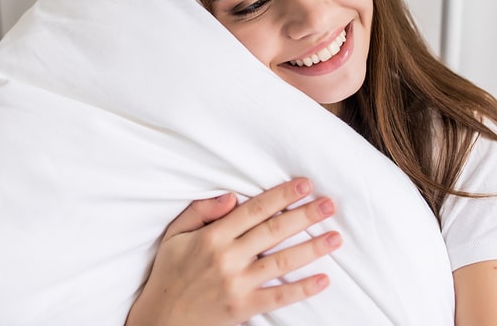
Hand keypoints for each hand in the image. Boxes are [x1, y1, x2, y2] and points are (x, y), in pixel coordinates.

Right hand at [125, 178, 341, 325]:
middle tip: (329, 204)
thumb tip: (231, 196)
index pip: (254, 210)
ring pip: (282, 261)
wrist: (160, 319)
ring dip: (312, 247)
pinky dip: (302, 289)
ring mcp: (237, 283)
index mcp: (212, 236)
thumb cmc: (169, 274)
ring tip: (336, 237)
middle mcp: (227, 257)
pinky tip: (323, 279)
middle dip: (304, 215)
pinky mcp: (243, 308)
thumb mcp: (174, 235)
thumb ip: (200, 211)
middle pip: (273, 231)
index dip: (281, 195)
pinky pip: (278, 296)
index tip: (304, 185)